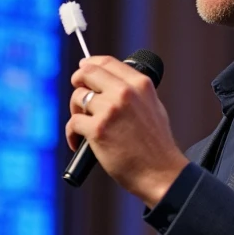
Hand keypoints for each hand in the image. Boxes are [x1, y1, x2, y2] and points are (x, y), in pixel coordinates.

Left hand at [67, 56, 188, 206]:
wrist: (161, 172)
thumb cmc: (156, 145)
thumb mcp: (153, 107)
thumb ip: (133, 92)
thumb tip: (108, 83)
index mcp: (140, 84)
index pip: (107, 62)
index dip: (89, 64)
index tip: (82, 68)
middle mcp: (125, 93)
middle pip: (87, 73)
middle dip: (77, 82)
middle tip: (78, 97)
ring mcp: (110, 110)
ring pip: (77, 97)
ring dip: (76, 111)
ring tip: (83, 126)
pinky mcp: (98, 129)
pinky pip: (73, 123)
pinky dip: (72, 134)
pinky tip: (78, 142)